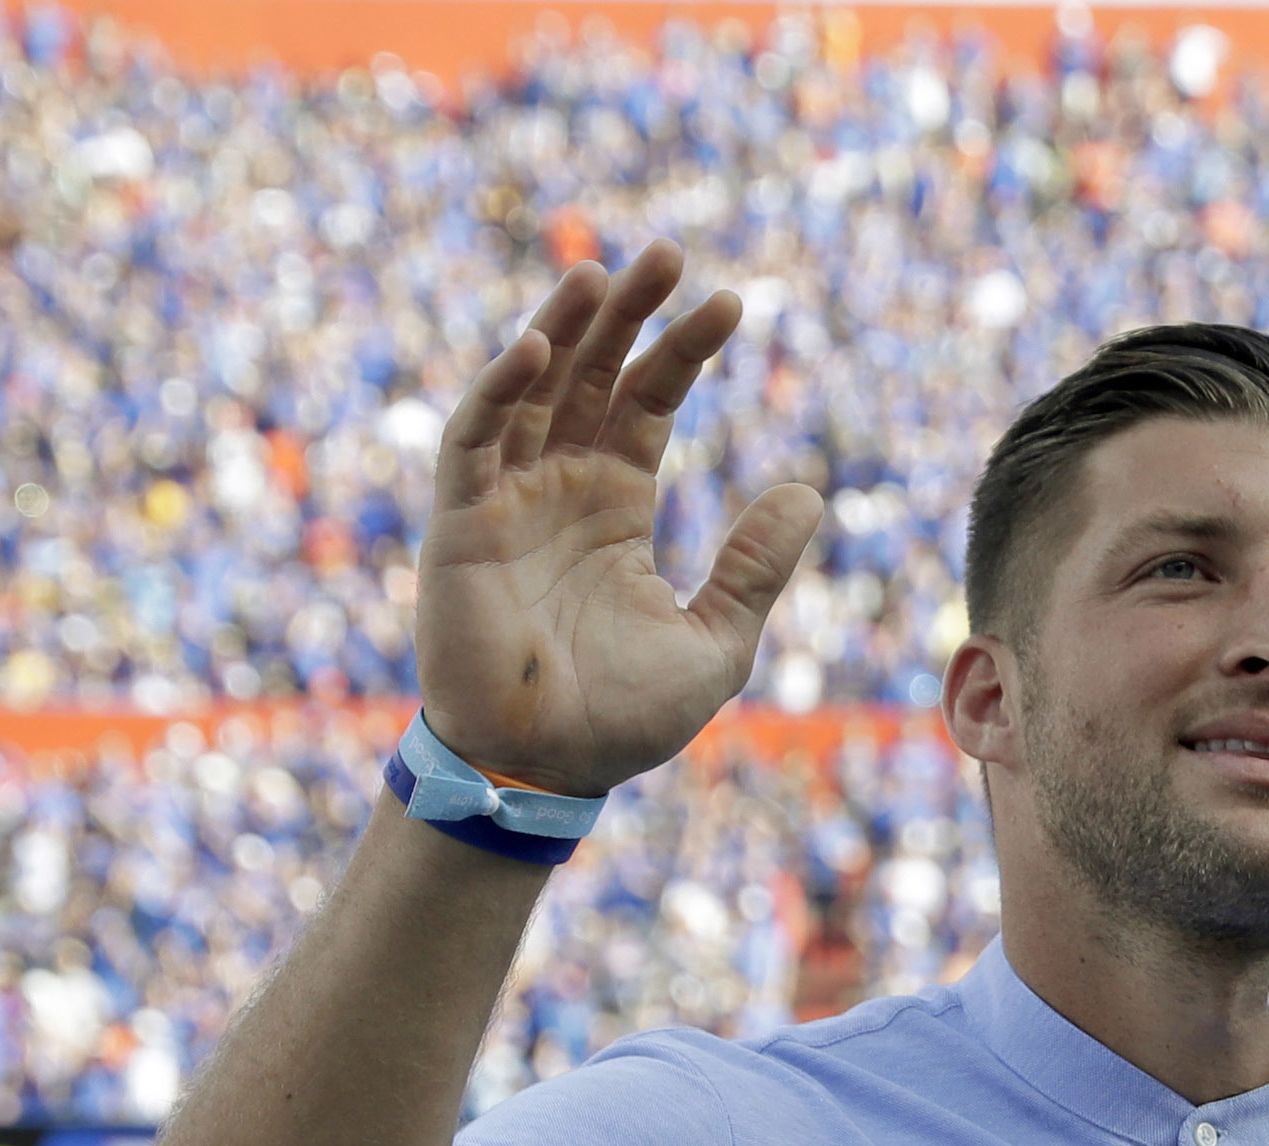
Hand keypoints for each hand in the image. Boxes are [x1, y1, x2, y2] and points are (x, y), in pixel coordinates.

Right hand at [418, 240, 824, 796]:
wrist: (547, 772)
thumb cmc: (622, 717)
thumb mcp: (715, 639)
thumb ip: (754, 566)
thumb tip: (808, 492)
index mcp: (616, 506)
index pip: (649, 403)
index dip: (683, 351)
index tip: (732, 303)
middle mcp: (560, 488)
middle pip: (594, 376)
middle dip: (628, 314)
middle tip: (668, 250)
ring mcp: (506, 499)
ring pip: (533, 389)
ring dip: (564, 329)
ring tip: (603, 272)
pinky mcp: (460, 523)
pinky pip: (475, 439)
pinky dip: (502, 390)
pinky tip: (541, 348)